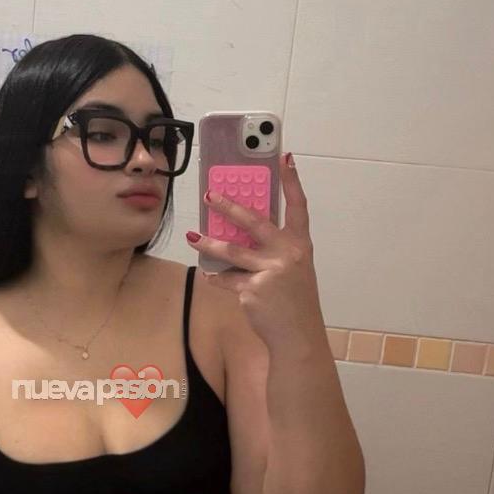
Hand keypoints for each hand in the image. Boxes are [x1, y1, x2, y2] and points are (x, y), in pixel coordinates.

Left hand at [188, 152, 325, 349]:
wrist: (297, 335)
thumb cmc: (294, 301)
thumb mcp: (293, 270)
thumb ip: (273, 250)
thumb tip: (240, 233)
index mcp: (300, 245)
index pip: (298, 206)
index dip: (292, 182)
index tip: (285, 158)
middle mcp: (287, 254)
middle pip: (254, 222)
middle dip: (229, 206)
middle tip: (210, 195)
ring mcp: (270, 271)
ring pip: (232, 251)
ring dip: (208, 243)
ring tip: (193, 237)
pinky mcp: (252, 289)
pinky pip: (227, 279)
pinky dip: (216, 277)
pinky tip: (209, 275)